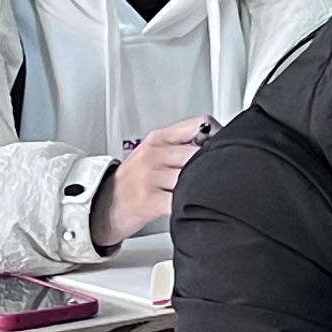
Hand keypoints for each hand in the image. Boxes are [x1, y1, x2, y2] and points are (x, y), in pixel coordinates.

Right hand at [91, 116, 215, 246]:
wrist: (101, 206)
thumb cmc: (133, 182)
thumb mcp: (153, 154)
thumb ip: (181, 146)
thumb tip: (217, 143)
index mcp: (158, 139)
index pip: (200, 124)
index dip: (220, 135)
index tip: (230, 147)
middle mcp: (154, 154)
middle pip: (199, 151)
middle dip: (216, 163)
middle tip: (227, 174)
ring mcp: (150, 177)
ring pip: (191, 175)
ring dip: (206, 185)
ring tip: (214, 191)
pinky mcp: (148, 201)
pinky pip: (179, 200)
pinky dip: (192, 204)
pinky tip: (196, 207)